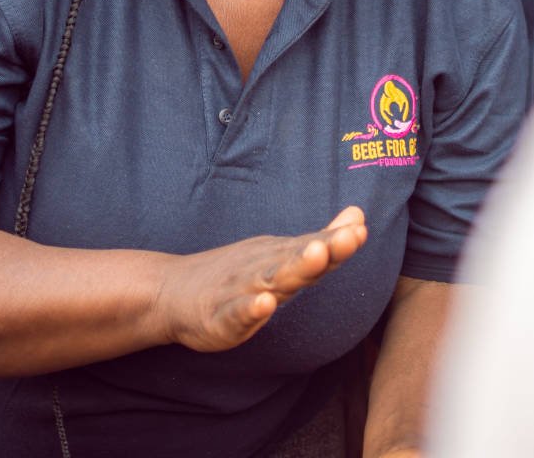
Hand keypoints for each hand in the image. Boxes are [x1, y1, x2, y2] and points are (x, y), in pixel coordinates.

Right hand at [157, 206, 367, 352]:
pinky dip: (251, 309)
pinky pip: (237, 314)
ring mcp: (240, 291)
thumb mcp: (282, 255)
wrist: (171, 292)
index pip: (315, 250)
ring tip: (316, 255)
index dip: (339, 243)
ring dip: (294, 268)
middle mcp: (263, 270)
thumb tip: (358, 216)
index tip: (361, 229)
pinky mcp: (219, 317)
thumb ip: (321, 241)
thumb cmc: (236, 274)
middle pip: (298, 261)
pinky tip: (264, 304)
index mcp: (280, 258)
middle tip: (349, 237)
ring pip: (271, 280)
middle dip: (324, 250)